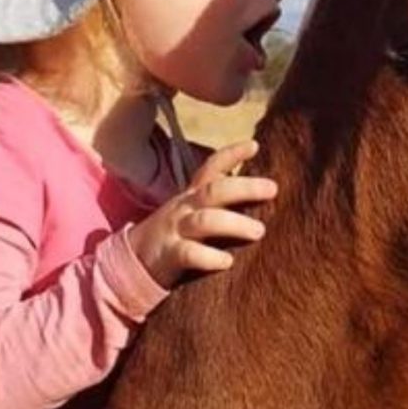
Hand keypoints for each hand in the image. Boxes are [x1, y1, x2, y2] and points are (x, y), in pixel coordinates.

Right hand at [127, 140, 277, 288]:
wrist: (135, 262)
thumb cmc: (178, 235)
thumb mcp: (195, 211)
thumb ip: (222, 203)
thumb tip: (265, 196)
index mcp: (193, 195)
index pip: (211, 168)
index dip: (231, 154)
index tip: (254, 145)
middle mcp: (185, 207)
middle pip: (215, 191)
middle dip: (245, 187)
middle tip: (272, 189)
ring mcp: (176, 230)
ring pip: (205, 220)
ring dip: (235, 224)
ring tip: (259, 231)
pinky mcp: (170, 255)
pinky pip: (189, 253)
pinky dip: (209, 257)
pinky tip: (228, 262)